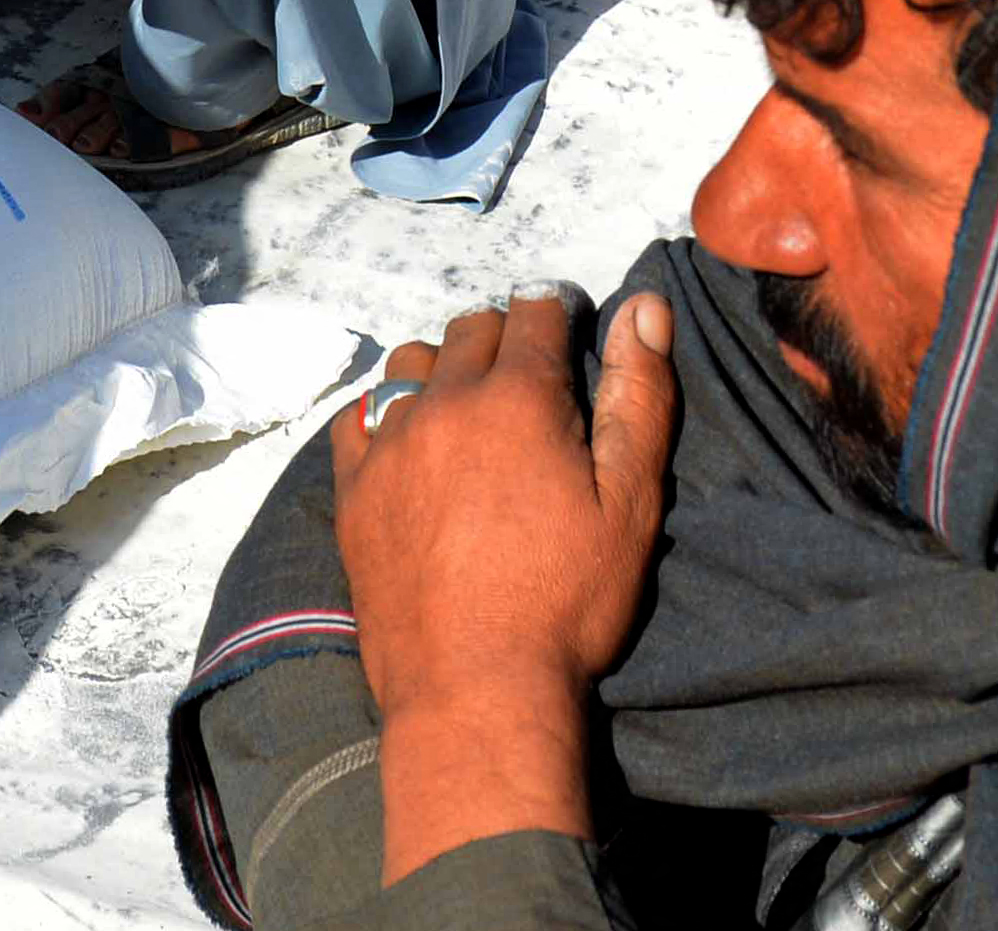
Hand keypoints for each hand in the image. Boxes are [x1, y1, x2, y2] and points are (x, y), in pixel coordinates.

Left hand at [338, 285, 676, 882]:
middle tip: (527, 391)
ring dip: (442, 370)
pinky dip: (387, 413)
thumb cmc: (567, 602)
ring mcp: (389, 444)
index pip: (535, 310)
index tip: (569, 342)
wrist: (474, 691)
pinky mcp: (352, 488)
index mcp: (518, 398)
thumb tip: (646, 306)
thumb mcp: (630, 502)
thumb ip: (639, 396)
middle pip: (471, 329)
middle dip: (504, 341)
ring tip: (468, 415)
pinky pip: (359, 415)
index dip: (559, 317)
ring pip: (410, 363)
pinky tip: (410, 445)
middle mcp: (445, 402)